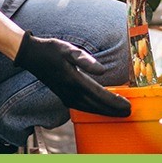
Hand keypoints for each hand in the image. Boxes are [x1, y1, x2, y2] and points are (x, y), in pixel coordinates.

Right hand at [13, 31, 130, 117]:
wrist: (32, 56)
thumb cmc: (51, 50)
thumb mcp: (68, 49)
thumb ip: (85, 60)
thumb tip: (102, 70)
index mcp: (74, 80)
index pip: (99, 95)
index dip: (114, 102)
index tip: (128, 106)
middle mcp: (70, 92)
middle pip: (96, 106)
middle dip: (113, 110)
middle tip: (129, 113)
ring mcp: (66, 96)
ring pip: (90, 109)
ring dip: (105, 112)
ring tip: (119, 113)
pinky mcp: (63, 96)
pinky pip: (83, 107)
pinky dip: (95, 110)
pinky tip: (101, 108)